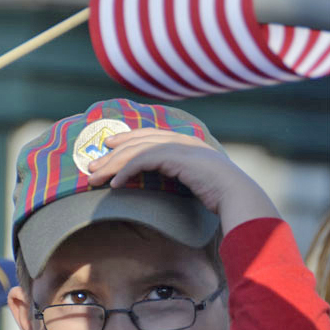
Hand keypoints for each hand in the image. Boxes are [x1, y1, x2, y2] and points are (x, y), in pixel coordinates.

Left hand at [87, 129, 278, 234]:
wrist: (237, 195)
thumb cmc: (220, 195)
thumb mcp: (195, 181)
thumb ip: (178, 176)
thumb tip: (162, 182)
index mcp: (186, 142)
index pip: (149, 135)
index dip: (127, 138)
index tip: (108, 146)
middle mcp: (181, 140)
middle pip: (137, 141)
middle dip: (111, 153)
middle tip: (91, 166)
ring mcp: (179, 146)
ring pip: (135, 150)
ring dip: (112, 164)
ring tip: (95, 178)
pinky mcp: (176, 157)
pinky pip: (142, 161)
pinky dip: (126, 171)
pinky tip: (114, 185)